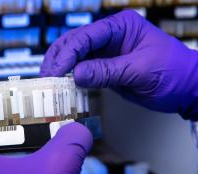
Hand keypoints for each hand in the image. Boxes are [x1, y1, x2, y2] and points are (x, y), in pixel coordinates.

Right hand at [40, 10, 197, 120]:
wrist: (187, 89)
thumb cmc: (173, 72)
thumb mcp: (139, 70)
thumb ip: (106, 71)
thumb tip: (76, 74)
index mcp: (121, 26)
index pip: (86, 36)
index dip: (68, 53)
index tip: (56, 70)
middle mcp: (110, 36)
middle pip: (76, 42)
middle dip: (59, 58)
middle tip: (47, 76)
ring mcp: (107, 52)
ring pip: (76, 56)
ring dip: (62, 68)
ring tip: (50, 81)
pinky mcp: (106, 67)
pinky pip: (84, 70)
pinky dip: (72, 78)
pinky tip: (64, 85)